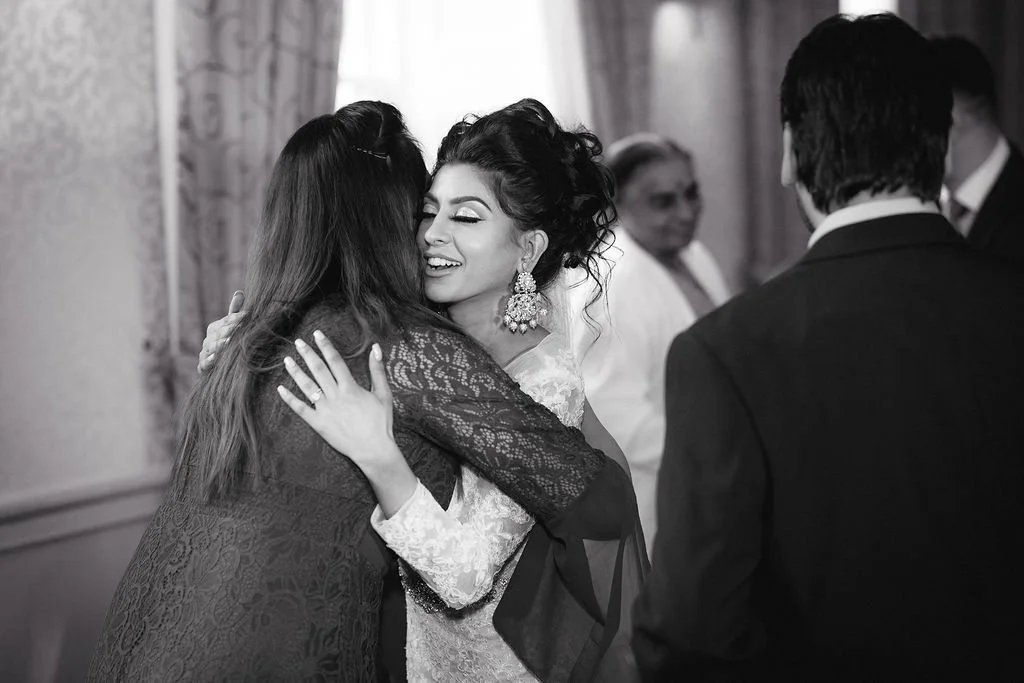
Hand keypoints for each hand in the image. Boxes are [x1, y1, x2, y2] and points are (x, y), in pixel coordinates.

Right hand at [197, 290, 245, 373]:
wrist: (219, 368)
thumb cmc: (228, 343)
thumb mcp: (233, 327)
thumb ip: (235, 312)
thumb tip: (239, 292)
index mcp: (215, 328)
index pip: (226, 321)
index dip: (235, 318)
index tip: (246, 315)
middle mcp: (208, 340)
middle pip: (219, 333)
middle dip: (228, 330)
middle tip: (238, 328)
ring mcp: (205, 353)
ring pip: (212, 347)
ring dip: (220, 345)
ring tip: (228, 342)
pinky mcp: (203, 367)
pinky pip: (204, 363)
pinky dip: (209, 361)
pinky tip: (215, 358)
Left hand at [276, 330, 400, 475]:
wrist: (373, 449)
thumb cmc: (381, 422)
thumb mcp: (384, 394)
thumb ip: (377, 370)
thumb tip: (376, 348)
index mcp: (350, 387)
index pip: (335, 361)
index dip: (326, 346)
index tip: (317, 334)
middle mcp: (335, 395)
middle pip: (318, 370)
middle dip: (307, 354)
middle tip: (298, 342)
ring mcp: (325, 409)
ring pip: (307, 386)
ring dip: (296, 372)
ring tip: (287, 360)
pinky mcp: (318, 423)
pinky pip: (301, 409)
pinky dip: (290, 399)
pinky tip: (280, 389)